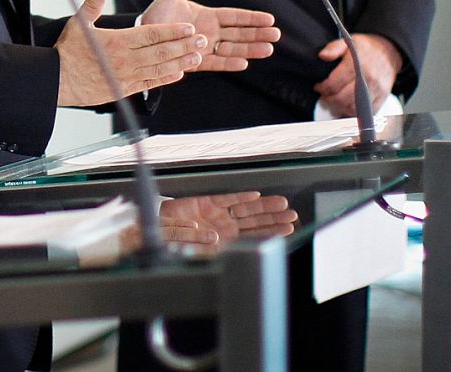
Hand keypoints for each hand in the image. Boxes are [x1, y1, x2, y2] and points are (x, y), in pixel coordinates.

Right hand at [55, 0, 207, 105]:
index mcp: (117, 41)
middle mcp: (125, 59)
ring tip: (198, 56)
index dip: (172, 30)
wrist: (57, 79)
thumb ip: (93, 3)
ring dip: (180, 62)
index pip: (151, 34)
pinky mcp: (124, 89)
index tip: (188, 27)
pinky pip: (150, 84)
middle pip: (161, 52)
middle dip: (184, 45)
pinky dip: (166, 79)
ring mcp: (126, 76)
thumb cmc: (68, 50)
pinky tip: (179, 74)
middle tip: (203, 39)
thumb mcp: (78, 23)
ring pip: (159, 69)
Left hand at [138, 0, 279, 71]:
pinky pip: (216, 63)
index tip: (269, 19)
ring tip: (268, 50)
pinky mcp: (196, 62)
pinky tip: (244, 63)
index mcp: (207, 16)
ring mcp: (205, 48)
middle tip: (276, 35)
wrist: (142, 38)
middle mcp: (210, 32)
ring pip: (232, 49)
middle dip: (258, 34)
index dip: (252, 18)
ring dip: (250, 49)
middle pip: (239, 34)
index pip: (235, 17)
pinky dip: (228, 63)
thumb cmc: (156, 15)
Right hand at [156, 191, 297, 254]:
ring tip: (281, 203)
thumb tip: (219, 241)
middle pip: (255, 221)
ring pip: (246, 209)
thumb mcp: (200, 254)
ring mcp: (218, 214)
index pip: (255, 236)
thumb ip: (211, 248)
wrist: (158, 231)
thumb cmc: (179, 246)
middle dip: (274, 217)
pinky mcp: (207, 203)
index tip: (289, 228)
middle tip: (292, 214)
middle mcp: (226, 227)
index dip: (271, 231)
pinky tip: (255, 195)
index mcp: (228, 241)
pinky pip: (226, 199)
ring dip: (263, 206)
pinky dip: (239, 197)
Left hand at [314, 33, 402, 116]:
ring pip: (353, 108)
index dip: (322, 88)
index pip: (334, 84)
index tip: (319, 87)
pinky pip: (366, 113)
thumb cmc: (367, 48)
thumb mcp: (348, 42)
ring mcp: (376, 90)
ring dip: (340, 108)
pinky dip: (355, 113)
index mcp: (357, 65)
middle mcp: (368, 79)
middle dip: (329, 100)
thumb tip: (323, 55)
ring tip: (335, 101)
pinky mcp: (382, 98)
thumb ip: (333, 48)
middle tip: (325, 96)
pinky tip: (347, 106)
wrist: (389, 52)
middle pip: (342, 99)